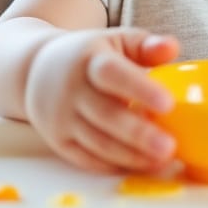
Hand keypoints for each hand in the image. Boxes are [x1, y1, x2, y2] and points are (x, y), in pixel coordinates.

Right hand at [24, 28, 179, 173]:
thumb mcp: (115, 40)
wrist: (35, 70)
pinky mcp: (59, 141)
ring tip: (162, 161)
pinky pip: (87, 159)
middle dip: (139, 134)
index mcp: (89, 60)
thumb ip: (145, 45)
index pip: (112, 74)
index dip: (139, 89)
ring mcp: (62, 118)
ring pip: (98, 142)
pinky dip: (115, 166)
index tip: (168, 103)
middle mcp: (72, 90)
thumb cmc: (88, 56)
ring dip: (131, 155)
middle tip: (169, 146)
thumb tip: (172, 49)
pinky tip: (141, 166)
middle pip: (105, 115)